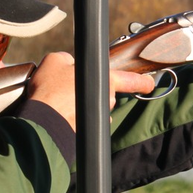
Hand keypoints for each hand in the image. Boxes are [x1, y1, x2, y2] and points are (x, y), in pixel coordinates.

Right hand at [26, 52, 156, 131]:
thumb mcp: (56, 61)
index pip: (131, 80)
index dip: (142, 82)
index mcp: (105, 81)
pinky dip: (74, 117)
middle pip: (105, 94)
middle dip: (92, 91)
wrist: (41, 122)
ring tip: (58, 101)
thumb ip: (68, 60)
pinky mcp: (87, 132)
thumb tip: (68, 64)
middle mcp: (106, 102)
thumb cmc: (51, 89)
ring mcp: (98, 120)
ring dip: (82, 106)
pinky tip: (57, 113)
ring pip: (94, 109)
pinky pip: (83, 121)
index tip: (150, 84)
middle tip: (69, 87)